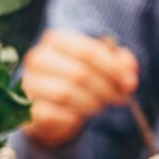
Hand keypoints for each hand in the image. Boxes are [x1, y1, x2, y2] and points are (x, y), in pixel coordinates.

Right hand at [19, 30, 140, 147]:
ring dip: (91, 103)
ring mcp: (30, 83)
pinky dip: (72, 117)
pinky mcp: (29, 108)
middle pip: (79, 73)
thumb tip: (130, 70)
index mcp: (55, 40)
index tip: (129, 83)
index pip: (87, 51)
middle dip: (105, 88)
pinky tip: (80, 116)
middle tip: (120, 98)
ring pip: (65, 94)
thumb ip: (117, 63)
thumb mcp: (100, 64)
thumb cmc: (77, 77)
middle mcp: (38, 59)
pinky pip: (53, 114)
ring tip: (101, 106)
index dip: (112, 69)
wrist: (48, 102)